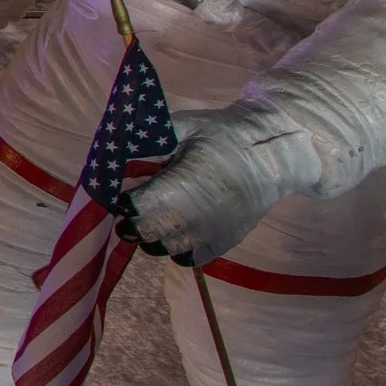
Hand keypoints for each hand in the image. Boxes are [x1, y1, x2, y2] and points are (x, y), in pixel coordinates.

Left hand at [120, 105, 318, 264]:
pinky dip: (175, 249)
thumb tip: (113, 149)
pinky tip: (176, 231)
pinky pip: (188, 259)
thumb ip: (148, 139)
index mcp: (184, 184)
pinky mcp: (224, 243)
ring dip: (150, 237)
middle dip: (132, 222)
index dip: (125, 201)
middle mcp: (196, 216)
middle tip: (133, 209)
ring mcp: (211, 234)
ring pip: (163, 249)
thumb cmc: (222, 135)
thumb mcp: (184, 126)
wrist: (272, 154)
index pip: (138, 206)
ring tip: (154, 218)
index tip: (124, 192)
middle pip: (146, 233)